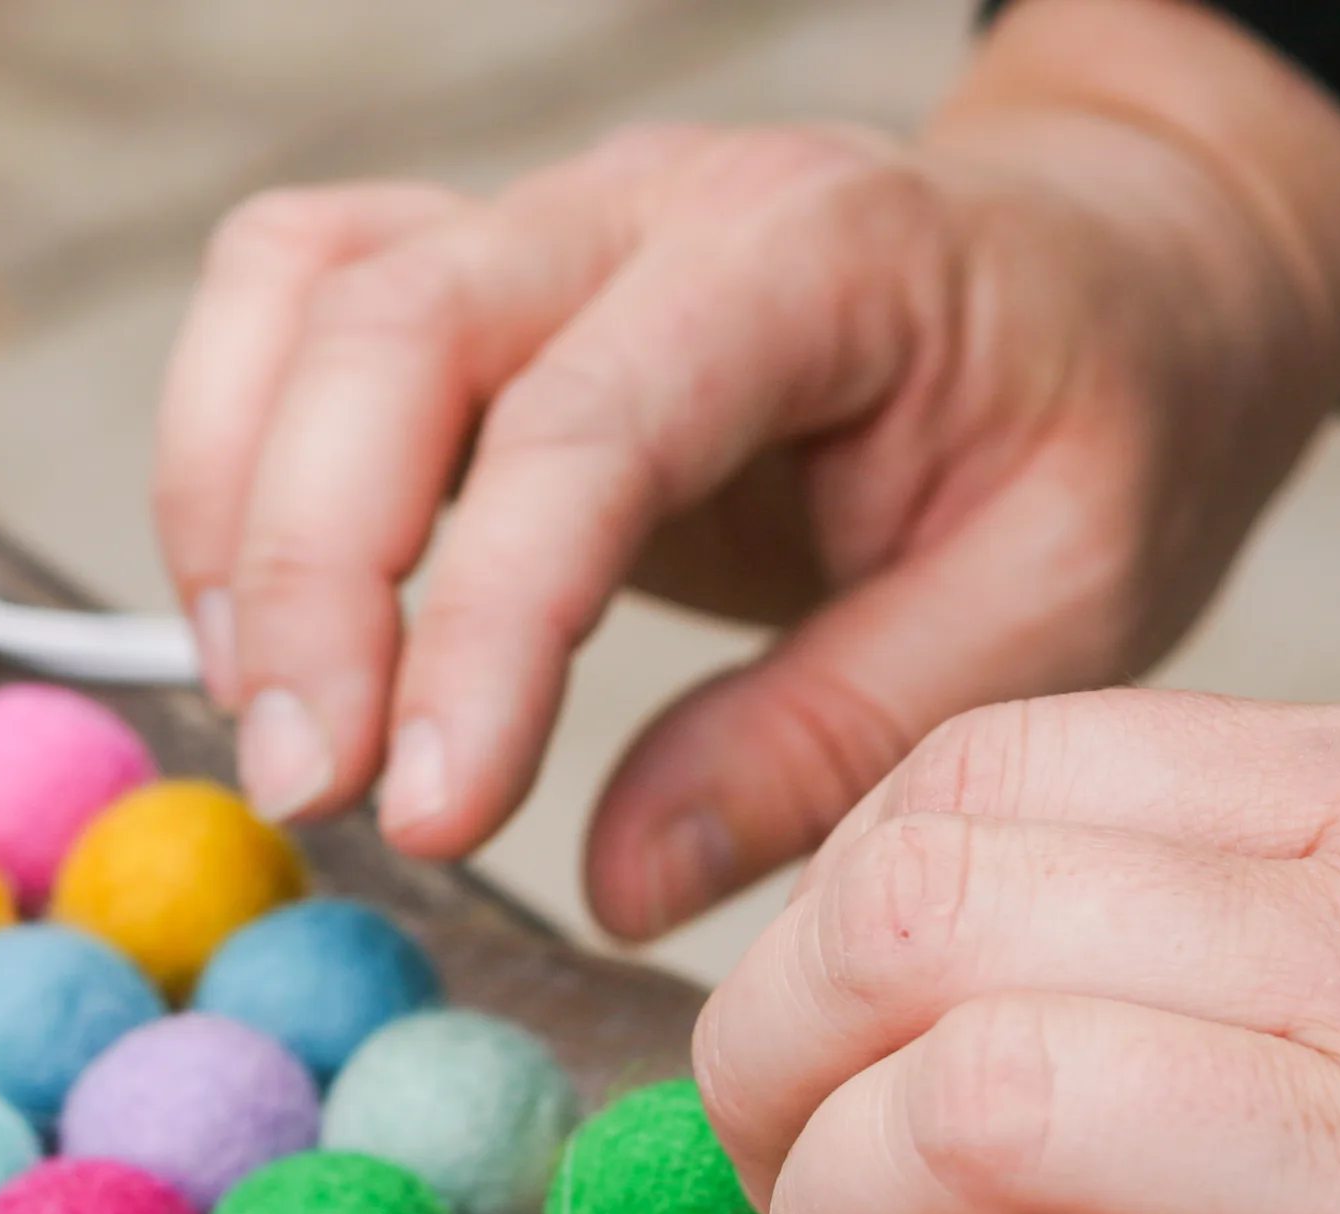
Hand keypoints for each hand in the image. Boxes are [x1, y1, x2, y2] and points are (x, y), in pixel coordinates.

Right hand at [152, 0, 1339, 938]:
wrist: (1108, 283)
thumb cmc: (1094, 431)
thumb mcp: (1056, 609)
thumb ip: (835, 738)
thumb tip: (614, 884)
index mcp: (816, 260)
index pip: (584, 428)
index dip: (478, 631)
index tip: (432, 822)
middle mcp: (648, 203)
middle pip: (389, 328)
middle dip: (310, 578)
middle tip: (313, 793)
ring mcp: (544, 222)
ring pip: (300, 293)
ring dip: (240, 512)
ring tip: (276, 719)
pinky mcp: (480, 277)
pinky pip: (288, 304)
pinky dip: (231, 460)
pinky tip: (269, 627)